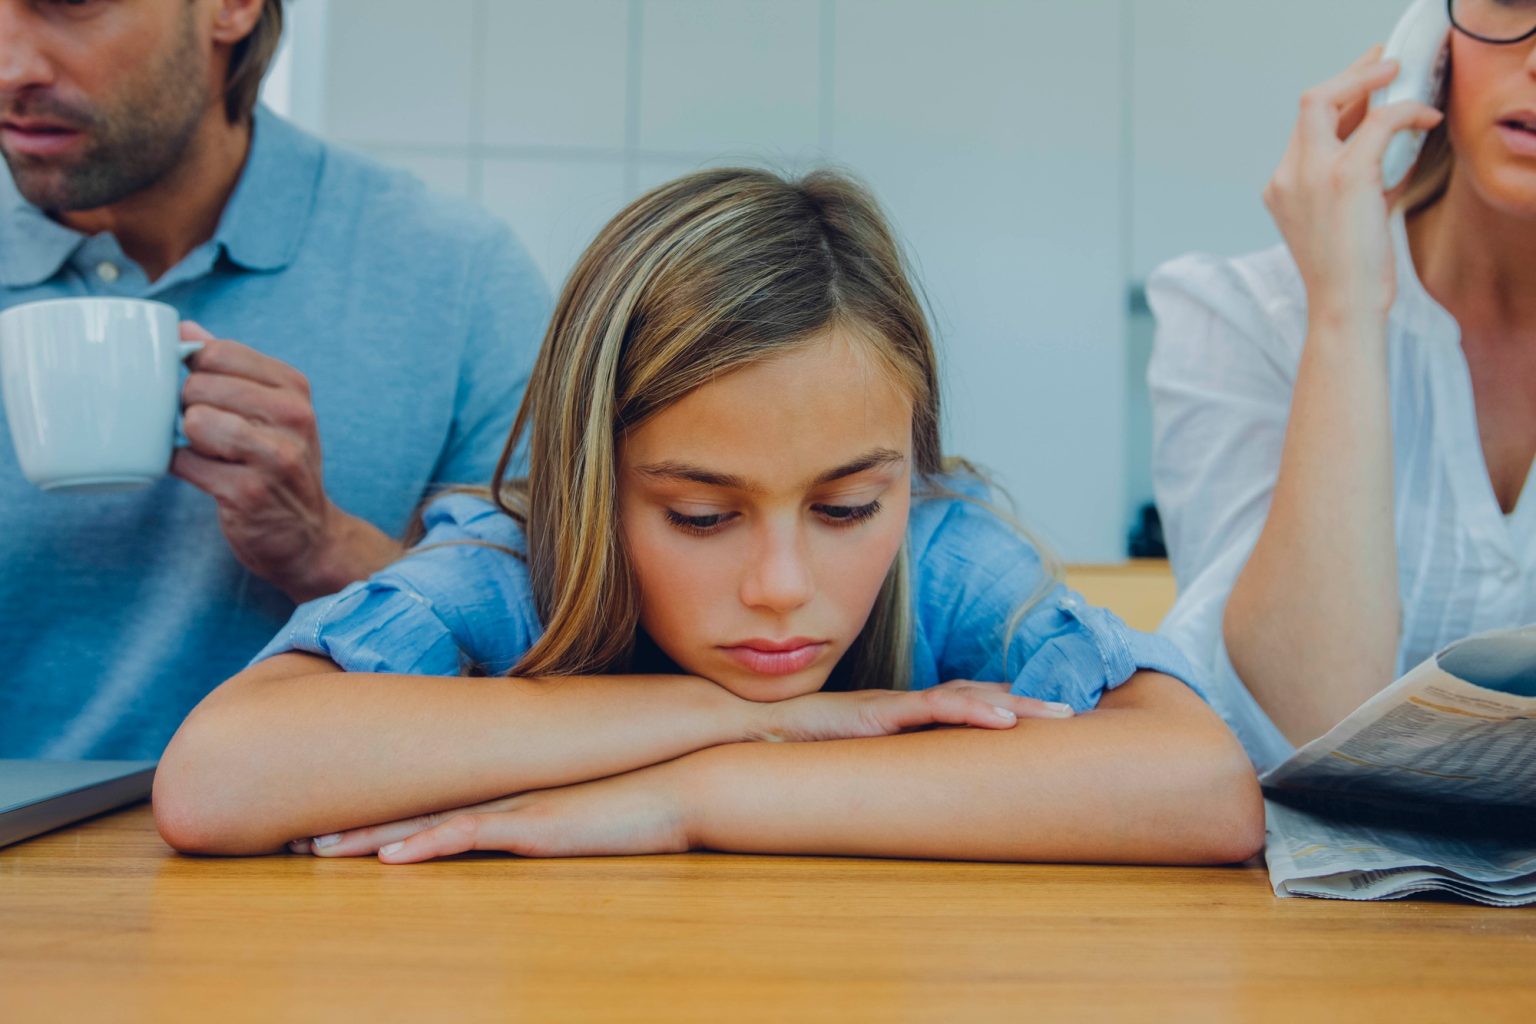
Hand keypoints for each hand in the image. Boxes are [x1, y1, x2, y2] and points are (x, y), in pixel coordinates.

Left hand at [172, 322, 401, 601]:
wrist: (309, 536)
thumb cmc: (280, 465)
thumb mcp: (270, 410)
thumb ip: (231, 367)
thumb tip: (186, 329)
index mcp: (294, 388)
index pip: (218, 352)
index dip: (196, 371)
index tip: (206, 394)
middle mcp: (292, 417)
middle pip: (199, 386)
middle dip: (190, 408)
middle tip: (211, 433)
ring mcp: (274, 455)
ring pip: (193, 421)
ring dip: (189, 441)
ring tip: (214, 454)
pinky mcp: (248, 492)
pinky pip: (185, 463)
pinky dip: (186, 470)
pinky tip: (210, 477)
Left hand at [291, 762, 692, 862]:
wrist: (688, 784)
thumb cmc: (643, 801)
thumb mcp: (582, 813)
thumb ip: (549, 817)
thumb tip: (527, 829)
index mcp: (508, 792)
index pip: (430, 801)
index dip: (378, 810)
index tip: (330, 821)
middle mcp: (501, 794)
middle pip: (411, 806)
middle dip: (350, 821)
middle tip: (294, 835)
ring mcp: (515, 806)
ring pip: (425, 820)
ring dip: (368, 837)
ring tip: (316, 848)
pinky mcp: (535, 825)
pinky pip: (469, 835)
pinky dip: (426, 845)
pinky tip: (390, 858)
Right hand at [748, 679, 1073, 743]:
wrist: (747, 729)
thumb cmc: (790, 747)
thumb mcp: (843, 760)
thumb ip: (871, 766)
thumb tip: (897, 791)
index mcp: (897, 714)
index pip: (960, 704)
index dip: (1001, 706)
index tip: (1041, 716)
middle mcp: (901, 704)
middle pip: (975, 696)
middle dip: (1025, 703)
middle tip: (1072, 713)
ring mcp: (892, 706)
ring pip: (966, 699)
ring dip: (1015, 705)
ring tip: (1057, 714)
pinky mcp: (879, 714)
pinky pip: (935, 710)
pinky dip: (974, 713)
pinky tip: (1006, 721)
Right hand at [1263, 48, 1443, 326]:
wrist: (1343, 307)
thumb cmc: (1348, 275)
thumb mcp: (1346, 218)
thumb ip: (1358, 179)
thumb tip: (1391, 145)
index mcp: (1281, 188)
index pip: (1304, 129)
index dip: (1336, 101)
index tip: (1361, 90)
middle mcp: (1287, 176)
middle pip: (1309, 103)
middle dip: (1348, 77)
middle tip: (1379, 66)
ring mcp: (1310, 174)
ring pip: (1330, 100)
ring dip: (1369, 82)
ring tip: (1400, 79)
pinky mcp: (1344, 177)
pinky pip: (1377, 123)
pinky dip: (1405, 113)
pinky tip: (1425, 119)